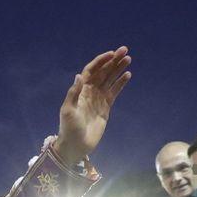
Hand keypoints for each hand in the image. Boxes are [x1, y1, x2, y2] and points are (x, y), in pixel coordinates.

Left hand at [55, 47, 131, 164]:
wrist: (76, 145)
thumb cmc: (69, 128)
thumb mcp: (68, 110)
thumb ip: (74, 93)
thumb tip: (79, 75)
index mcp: (80, 90)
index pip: (91, 70)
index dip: (101, 61)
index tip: (112, 54)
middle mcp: (89, 91)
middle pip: (103, 72)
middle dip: (113, 61)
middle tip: (125, 51)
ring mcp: (98, 99)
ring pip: (110, 80)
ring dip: (118, 69)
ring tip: (128, 59)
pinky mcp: (105, 107)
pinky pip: (114, 92)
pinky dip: (120, 83)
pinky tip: (127, 75)